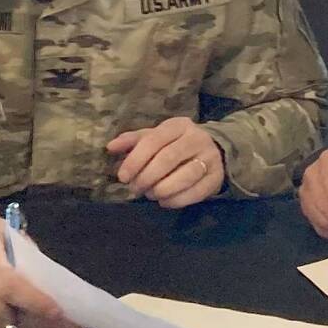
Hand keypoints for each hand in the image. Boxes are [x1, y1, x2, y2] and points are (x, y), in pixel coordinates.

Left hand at [106, 117, 225, 208]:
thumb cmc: (175, 144)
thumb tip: (111, 147)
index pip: (154, 140)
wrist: (214, 151)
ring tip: (150, 194)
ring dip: (162, 189)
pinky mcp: (216, 177)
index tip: (123, 177)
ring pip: (185, 176)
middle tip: (135, 189)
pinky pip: (196, 192)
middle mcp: (197, 138)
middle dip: (147, 177)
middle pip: (169, 158)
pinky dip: (176, 200)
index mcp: (179, 125)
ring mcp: (210, 158)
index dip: (136, 159)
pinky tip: (164, 201)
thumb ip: (133, 141)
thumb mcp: (156, 137)